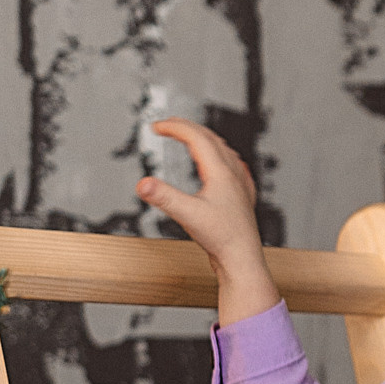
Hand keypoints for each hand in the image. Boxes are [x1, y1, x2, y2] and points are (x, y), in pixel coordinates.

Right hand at [137, 120, 276, 323]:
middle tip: (167, 124)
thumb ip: (163, 198)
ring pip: (223, 149)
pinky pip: (232, 165)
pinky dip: (219, 155)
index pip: (196, 138)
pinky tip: (221, 163)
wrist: (243, 259)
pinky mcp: (241, 195)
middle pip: (210, 138)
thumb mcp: (187, 215)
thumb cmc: (222, 239)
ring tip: (189, 136)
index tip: (156, 126)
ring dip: (203, 138)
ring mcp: (240, 183)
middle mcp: (233, 173)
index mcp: (221, 172)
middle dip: (186, 127)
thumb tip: (142, 184)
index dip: (174, 128)